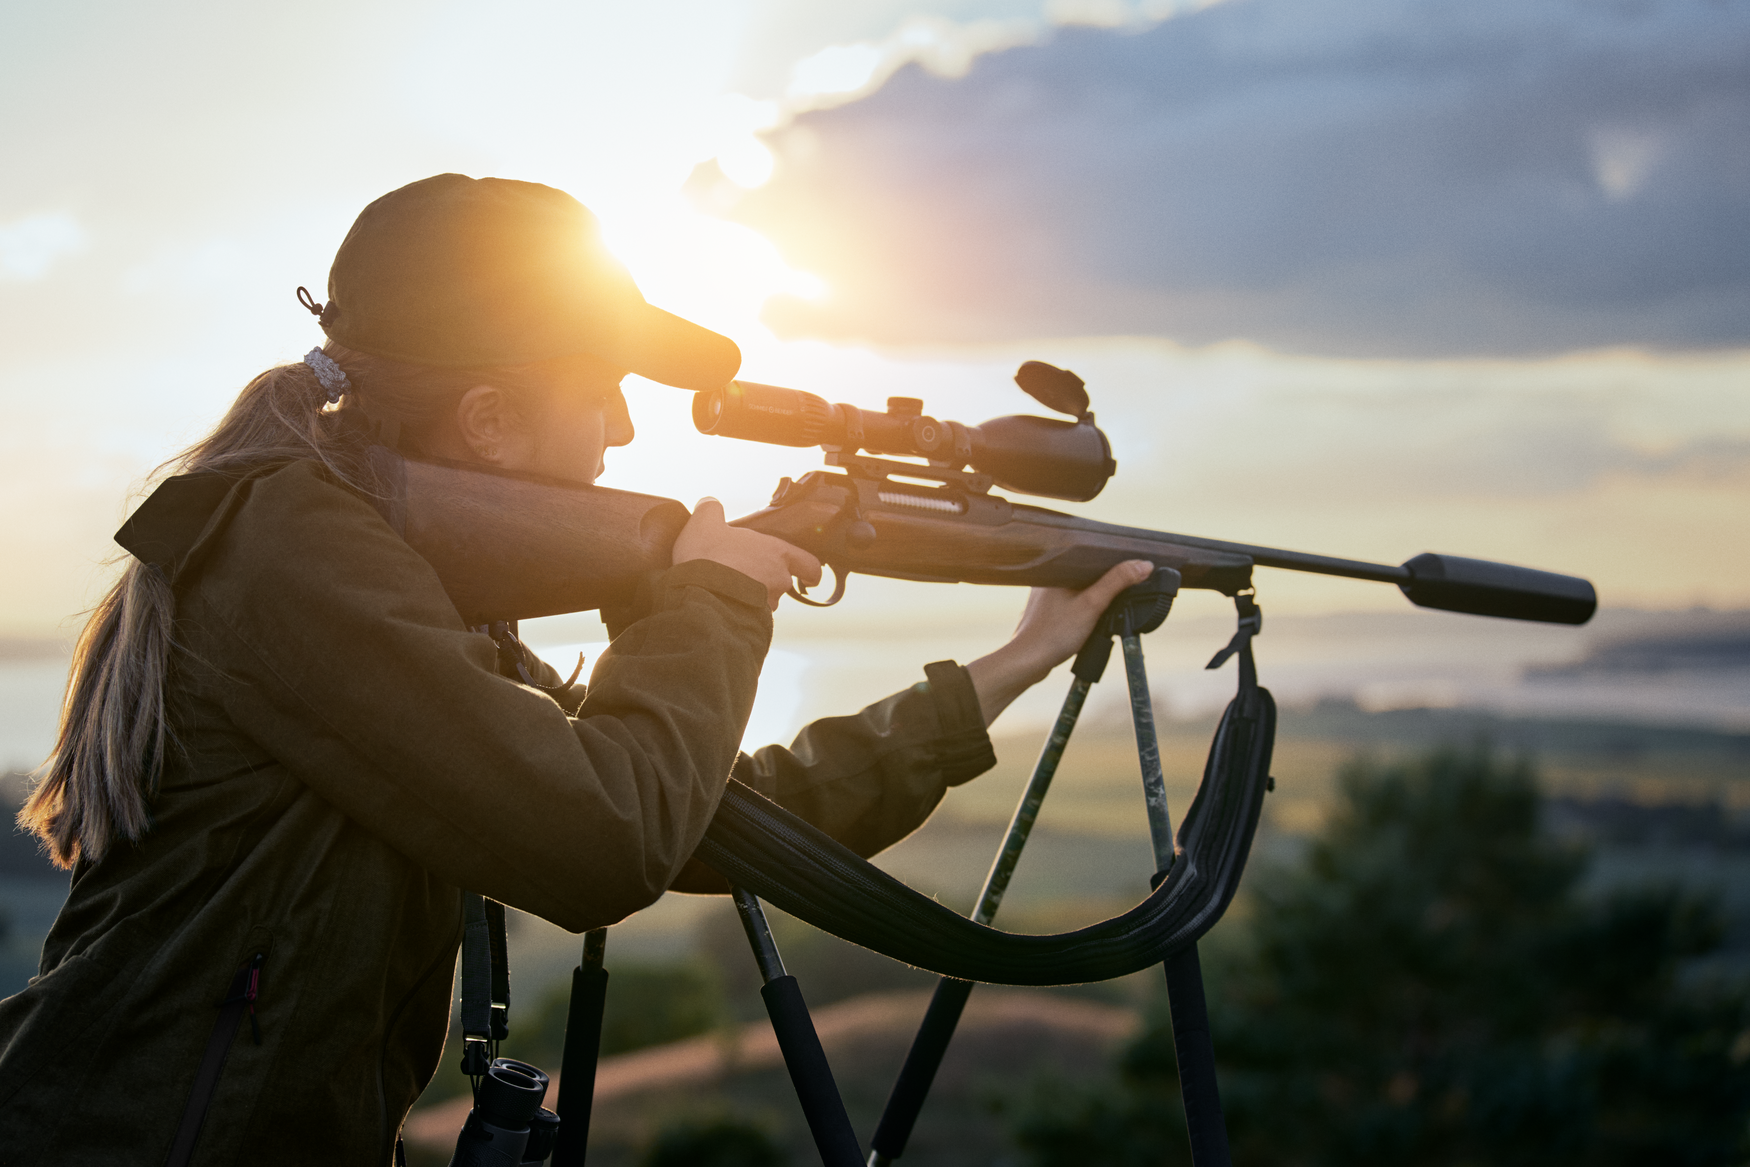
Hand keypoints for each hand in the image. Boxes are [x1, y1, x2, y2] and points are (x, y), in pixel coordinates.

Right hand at [672, 497, 822, 610]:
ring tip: (727, 591)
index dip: (809, 570)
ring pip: (767, 602)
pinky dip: (740, 611)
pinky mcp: (753, 623)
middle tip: (746, 576)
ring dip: (753, 597)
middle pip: (783, 584)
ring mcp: (768, 605)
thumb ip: (711, 509)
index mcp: (777, 553)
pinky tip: (720, 604)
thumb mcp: (704, 523)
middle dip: (768, 581)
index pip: (809, 564)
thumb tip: (710, 504)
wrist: (698, 597)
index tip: (807, 576)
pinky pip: (751, 617)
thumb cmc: (708, 558)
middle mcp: (779, 580)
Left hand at [965, 559, 1154, 725]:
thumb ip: (1117, 582)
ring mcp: (1046, 595)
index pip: (1091, 555)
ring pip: (1080, 588)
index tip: (1132, 567)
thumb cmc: (1054, 633)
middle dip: (1106, 579)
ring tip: (1110, 600)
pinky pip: (1072, 602)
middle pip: (1087, 572)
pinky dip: (1084, 607)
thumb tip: (1143, 565)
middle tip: (1126, 585)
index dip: (1113, 559)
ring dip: (1095, 595)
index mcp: (1056, 568)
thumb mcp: (1092, 604)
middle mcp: (1049, 578)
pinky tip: (1092, 615)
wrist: (1029, 661)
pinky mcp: (1047, 611)